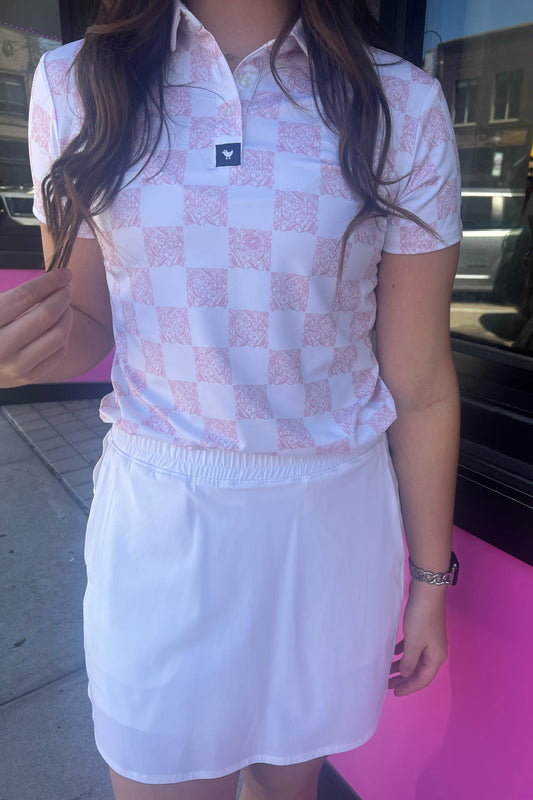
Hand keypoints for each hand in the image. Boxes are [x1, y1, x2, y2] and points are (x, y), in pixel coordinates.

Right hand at [0, 269, 72, 387]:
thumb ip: (14, 298)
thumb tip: (52, 282)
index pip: (25, 296)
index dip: (49, 281)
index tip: (64, 273)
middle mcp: (1, 347)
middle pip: (46, 315)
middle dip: (62, 296)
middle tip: (66, 287)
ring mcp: (16, 366)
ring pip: (58, 335)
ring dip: (67, 315)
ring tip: (63, 305)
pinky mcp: (28, 377)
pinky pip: (59, 352)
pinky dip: (63, 333)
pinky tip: (59, 324)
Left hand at [388, 578, 447, 696]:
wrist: (427, 591)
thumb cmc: (421, 618)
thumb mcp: (413, 642)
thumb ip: (409, 661)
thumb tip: (406, 675)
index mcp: (436, 657)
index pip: (422, 679)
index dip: (408, 688)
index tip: (394, 693)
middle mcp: (435, 651)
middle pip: (419, 671)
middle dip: (404, 679)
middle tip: (387, 684)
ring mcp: (430, 641)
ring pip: (415, 660)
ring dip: (402, 666)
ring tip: (388, 671)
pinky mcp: (423, 631)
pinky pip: (412, 648)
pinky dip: (403, 653)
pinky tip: (393, 654)